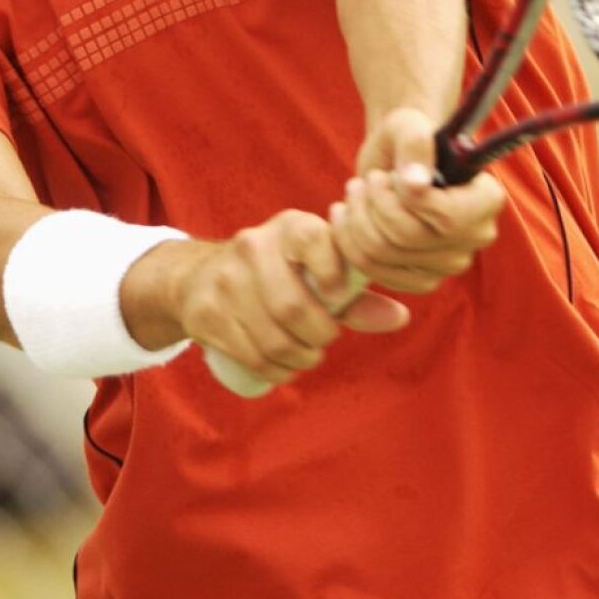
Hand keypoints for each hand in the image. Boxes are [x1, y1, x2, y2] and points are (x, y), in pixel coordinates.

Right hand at [122, 209, 408, 386]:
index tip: (337, 299)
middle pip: (291, 306)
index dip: (332, 273)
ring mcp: (225, 280)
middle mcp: (252, 246)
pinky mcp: (205, 313)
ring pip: (272, 337)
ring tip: (306, 356)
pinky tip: (283, 368)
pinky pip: (250, 354)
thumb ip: (356, 295)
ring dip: (298, 359)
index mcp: (289, 228)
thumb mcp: (313, 270)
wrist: (197, 276)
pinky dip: (275, 371)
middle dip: (318, 335)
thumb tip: (400, 318)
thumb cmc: (276, 274)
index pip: (314, 239)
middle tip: (323, 340)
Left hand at [331, 109, 505, 294]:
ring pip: (384, 254)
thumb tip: (416, 181)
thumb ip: (414, 143)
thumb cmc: (406, 140)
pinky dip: (349, 240)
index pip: (447, 218)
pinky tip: (347, 215)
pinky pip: (374, 271)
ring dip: (356, 218)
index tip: (388, 175)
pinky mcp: (422, 280)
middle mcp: (476, 237)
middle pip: (407, 237)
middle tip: (365, 181)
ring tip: (354, 191)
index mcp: (487, 199)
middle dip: (373, 204)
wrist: (395, 162)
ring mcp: (450, 264)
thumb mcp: (407, 125)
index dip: (406, 198)